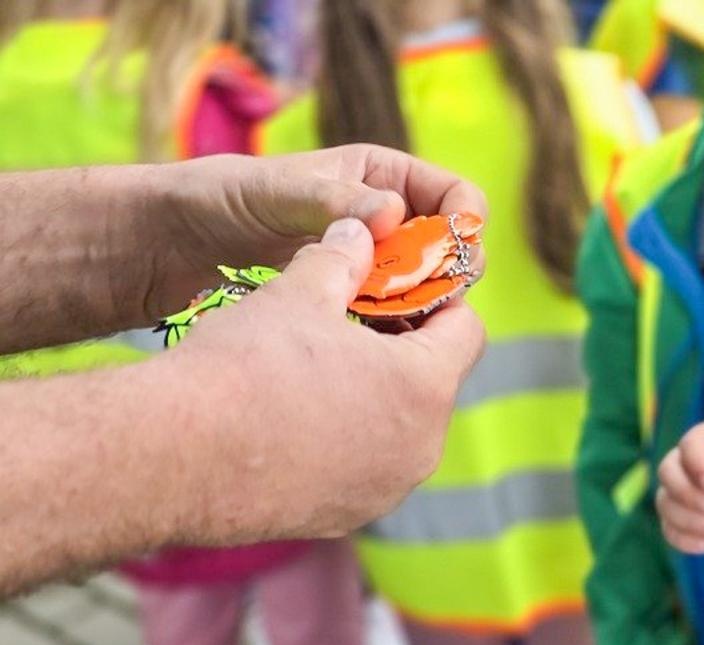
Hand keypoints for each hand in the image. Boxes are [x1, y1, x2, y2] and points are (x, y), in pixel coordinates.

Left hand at [149, 146, 488, 318]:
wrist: (171, 241)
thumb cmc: (217, 197)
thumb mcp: (274, 193)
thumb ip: (331, 201)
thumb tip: (395, 214)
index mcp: (381, 176)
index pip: (454, 196)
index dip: (465, 224)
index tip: (456, 254)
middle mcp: (385, 219)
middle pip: (448, 250)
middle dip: (447, 275)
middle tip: (429, 300)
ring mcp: (371, 263)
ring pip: (423, 289)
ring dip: (420, 309)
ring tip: (399, 325)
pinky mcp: (352, 300)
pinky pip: (391, 316)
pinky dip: (390, 330)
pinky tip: (374, 343)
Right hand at [160, 217, 484, 542]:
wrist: (175, 456)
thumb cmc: (244, 366)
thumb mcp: (298, 292)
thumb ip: (343, 257)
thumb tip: (362, 227)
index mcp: (425, 387)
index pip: (466, 332)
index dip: (436, 301)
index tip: (400, 287)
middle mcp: (422, 448)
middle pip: (434, 383)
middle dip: (402, 350)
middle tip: (352, 324)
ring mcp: (388, 489)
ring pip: (400, 429)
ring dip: (374, 398)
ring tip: (319, 371)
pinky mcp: (350, 515)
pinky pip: (366, 467)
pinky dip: (346, 442)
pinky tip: (296, 421)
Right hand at [656, 421, 703, 553]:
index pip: (691, 443)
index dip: (697, 464)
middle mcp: (690, 460)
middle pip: (667, 471)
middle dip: (687, 494)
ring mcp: (683, 488)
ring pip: (665, 502)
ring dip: (688, 520)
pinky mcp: (684, 514)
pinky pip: (669, 528)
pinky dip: (683, 540)